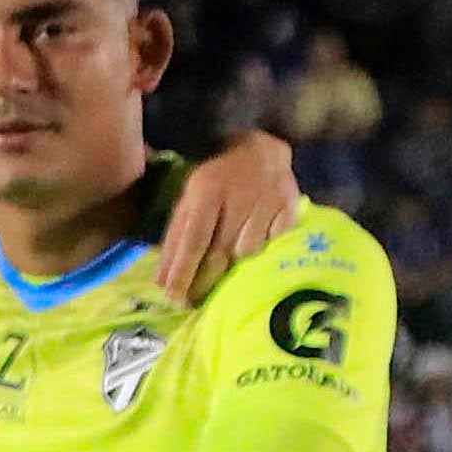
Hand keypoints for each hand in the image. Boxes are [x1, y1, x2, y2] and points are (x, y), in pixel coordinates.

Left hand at [152, 132, 299, 303]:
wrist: (261, 151)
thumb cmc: (218, 181)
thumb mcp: (189, 200)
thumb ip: (175, 239)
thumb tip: (160, 282)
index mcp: (207, 190)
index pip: (193, 240)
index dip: (182, 271)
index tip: (173, 298)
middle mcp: (239, 195)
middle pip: (220, 250)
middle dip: (204, 279)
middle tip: (193, 299)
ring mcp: (267, 199)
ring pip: (247, 252)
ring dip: (235, 259)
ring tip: (231, 246)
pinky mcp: (290, 205)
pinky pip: (272, 242)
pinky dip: (262, 245)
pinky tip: (256, 232)